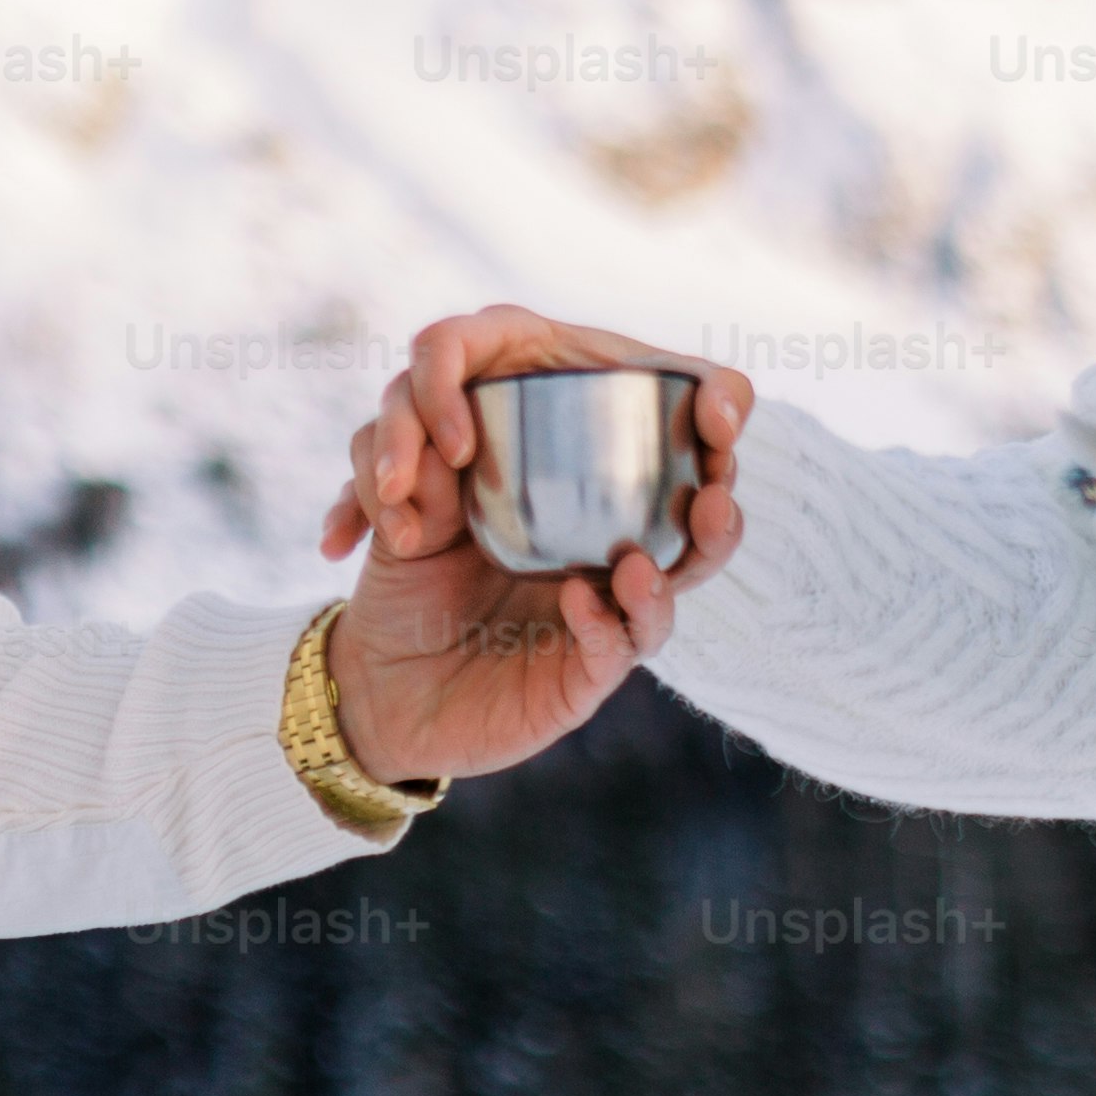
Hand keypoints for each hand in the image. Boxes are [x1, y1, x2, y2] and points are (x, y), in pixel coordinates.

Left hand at [308, 305, 752, 786]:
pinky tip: (583, 596)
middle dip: (720, 511)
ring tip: (682, 531)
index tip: (719, 413)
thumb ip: (438, 463)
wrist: (374, 679)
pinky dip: (604, 622)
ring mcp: (597, 627)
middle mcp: (603, 572)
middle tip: (721, 483)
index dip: (706, 446)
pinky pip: (608, 650)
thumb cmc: (411, 585)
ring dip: (683, 563)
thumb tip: (461, 420)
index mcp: (582, 517)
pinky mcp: (576, 682)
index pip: (665, 475)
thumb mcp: (417, 509)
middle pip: (691, 541)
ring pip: (664, 597)